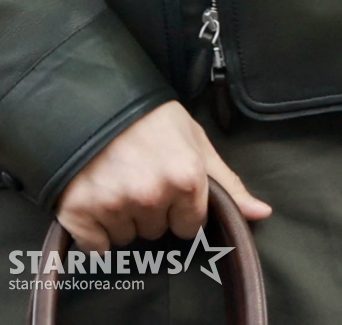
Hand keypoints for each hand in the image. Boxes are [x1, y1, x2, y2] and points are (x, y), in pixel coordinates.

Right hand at [53, 100, 271, 253]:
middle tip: (136, 174)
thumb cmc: (152, 118)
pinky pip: (95, 247)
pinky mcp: (79, 211)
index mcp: (185, 179)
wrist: (97, 95)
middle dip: (149, 210)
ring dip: (121, 217)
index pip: (189, 227)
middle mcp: (151, 195)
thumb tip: (262, 215)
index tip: (164, 183)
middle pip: (155, 231)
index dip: (177, 208)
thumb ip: (228, 183)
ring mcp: (114, 204)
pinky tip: (95, 197)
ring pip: (126, 237)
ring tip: (115, 178)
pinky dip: (94, 230)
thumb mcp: (195, 141)